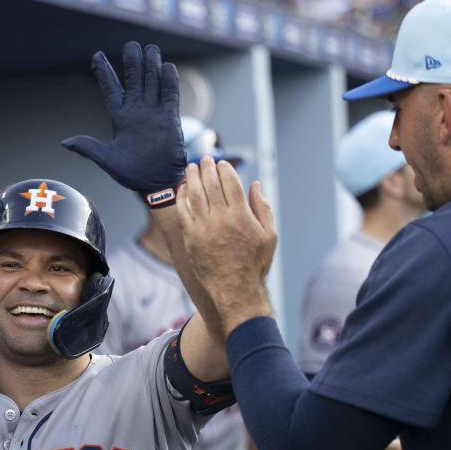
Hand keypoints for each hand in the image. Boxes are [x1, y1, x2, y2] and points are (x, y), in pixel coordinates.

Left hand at [62, 41, 185, 196]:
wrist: (157, 183)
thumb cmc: (132, 174)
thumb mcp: (107, 160)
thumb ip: (89, 148)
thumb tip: (65, 143)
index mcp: (120, 117)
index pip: (111, 89)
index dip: (104, 72)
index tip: (97, 55)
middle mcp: (137, 111)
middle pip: (135, 79)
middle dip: (133, 62)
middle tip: (131, 44)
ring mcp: (154, 113)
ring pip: (153, 83)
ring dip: (151, 66)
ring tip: (150, 48)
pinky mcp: (170, 118)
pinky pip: (170, 95)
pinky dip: (169, 81)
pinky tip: (167, 67)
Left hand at [166, 158, 276, 337]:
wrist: (235, 290)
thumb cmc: (254, 264)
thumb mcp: (268, 235)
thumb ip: (262, 208)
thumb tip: (255, 184)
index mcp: (242, 216)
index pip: (230, 182)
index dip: (224, 169)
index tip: (221, 163)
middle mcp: (221, 219)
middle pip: (211, 184)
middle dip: (207, 168)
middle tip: (204, 159)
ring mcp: (203, 228)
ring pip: (194, 195)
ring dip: (191, 178)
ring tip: (191, 168)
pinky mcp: (190, 238)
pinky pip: (183, 211)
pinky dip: (182, 197)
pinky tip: (182, 189)